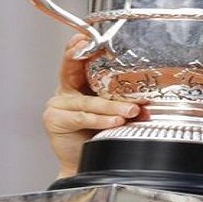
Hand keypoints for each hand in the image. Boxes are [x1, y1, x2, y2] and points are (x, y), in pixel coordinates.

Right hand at [42, 34, 140, 176]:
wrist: (85, 165)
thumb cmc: (99, 136)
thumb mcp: (114, 114)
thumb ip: (125, 104)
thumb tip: (147, 103)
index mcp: (78, 83)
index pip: (78, 59)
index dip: (81, 46)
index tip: (88, 36)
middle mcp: (66, 90)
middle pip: (75, 70)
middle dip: (92, 61)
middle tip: (111, 57)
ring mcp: (58, 104)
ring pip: (88, 101)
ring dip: (112, 106)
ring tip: (131, 111)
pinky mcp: (55, 120)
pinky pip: (82, 117)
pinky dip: (100, 120)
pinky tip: (114, 122)